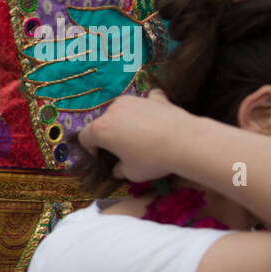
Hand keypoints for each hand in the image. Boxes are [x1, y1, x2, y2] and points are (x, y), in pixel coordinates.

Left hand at [22, 8, 143, 109]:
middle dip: (45, 75)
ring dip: (54, 90)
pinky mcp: (111, 88)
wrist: (149, 43)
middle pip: (65, 69)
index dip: (44, 51)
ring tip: (36, 92)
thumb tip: (70, 10)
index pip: (63, 48)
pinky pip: (90, 98)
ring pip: (74, 85)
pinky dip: (73, 103)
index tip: (26, 54)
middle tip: (27, 80)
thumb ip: (87, 17)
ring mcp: (104, 76)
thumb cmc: (125, 27)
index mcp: (94, 43)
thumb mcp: (108, 17)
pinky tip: (57, 105)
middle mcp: (97, 61)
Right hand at [78, 89, 195, 181]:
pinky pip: (147, 101)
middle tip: (122, 149)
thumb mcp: (130, 173)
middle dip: (109, 134)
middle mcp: (113, 110)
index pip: (85, 137)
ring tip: (140, 135)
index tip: (100, 157)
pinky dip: (149, 107)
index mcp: (101, 129)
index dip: (90, 149)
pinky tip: (155, 116)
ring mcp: (135, 101)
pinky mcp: (155, 98)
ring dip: (126, 120)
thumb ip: (119, 169)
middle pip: (104, 122)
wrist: (186, 142)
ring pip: (123, 110)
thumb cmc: (152, 159)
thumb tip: (118, 169)